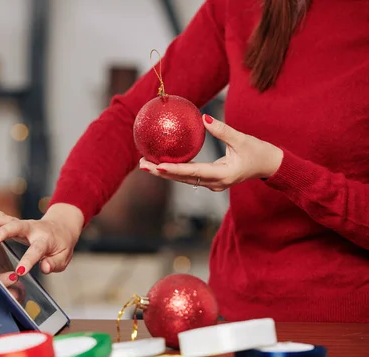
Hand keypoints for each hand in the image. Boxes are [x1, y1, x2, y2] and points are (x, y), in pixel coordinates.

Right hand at [0, 204, 82, 276]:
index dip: (28, 261)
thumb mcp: (63, 257)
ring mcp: (24, 224)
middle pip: (18, 228)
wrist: (61, 227)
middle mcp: (33, 229)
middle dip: (5, 233)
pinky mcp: (16, 222)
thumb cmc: (61, 245)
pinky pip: (3, 216)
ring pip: (8, 220)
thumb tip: (44, 267)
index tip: (20, 272)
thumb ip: (54, 263)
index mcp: (45, 240)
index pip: (36, 250)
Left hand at [139, 114, 283, 190]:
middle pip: (182, 179)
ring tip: (145, 164)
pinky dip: (175, 170)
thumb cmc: (258, 151)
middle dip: (161, 172)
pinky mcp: (212, 181)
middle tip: (142, 164)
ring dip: (164, 172)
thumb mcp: (242, 139)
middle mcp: (215, 183)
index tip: (157, 166)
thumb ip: (222, 130)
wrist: (270, 165)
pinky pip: (190, 176)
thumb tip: (203, 118)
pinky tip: (161, 163)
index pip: (193, 172)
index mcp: (223, 175)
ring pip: (184, 179)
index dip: (173, 170)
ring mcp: (213, 184)